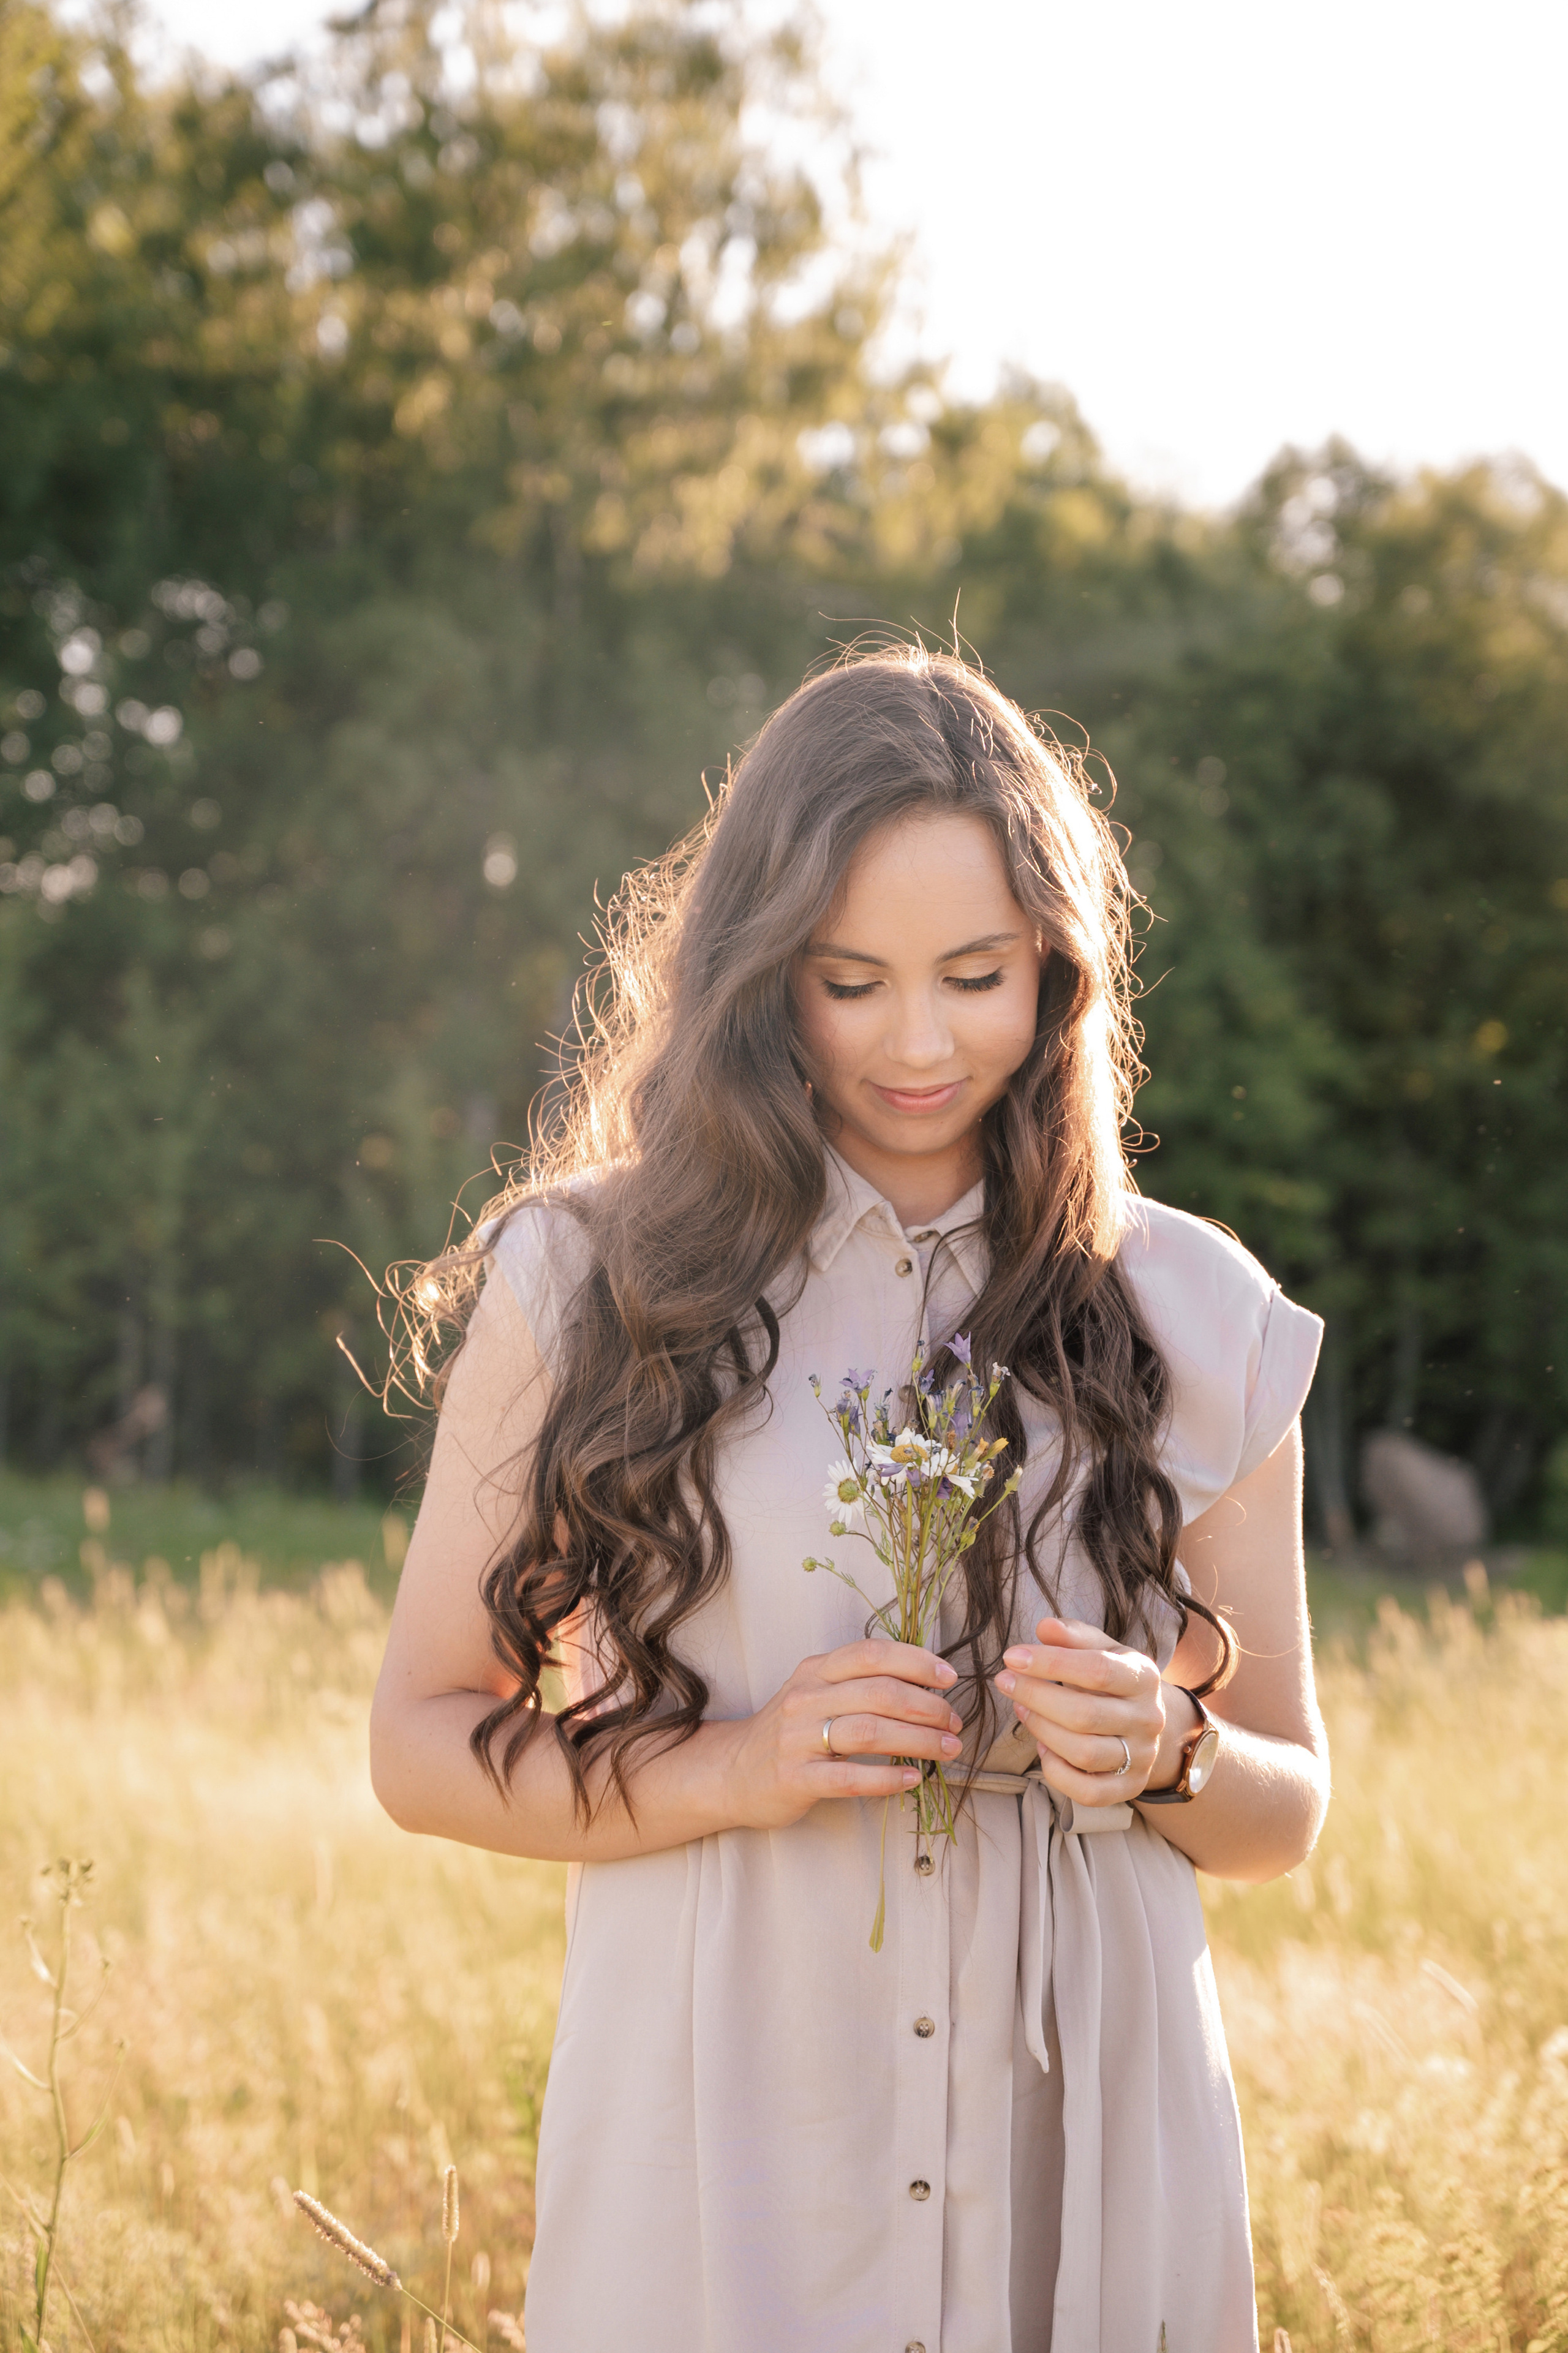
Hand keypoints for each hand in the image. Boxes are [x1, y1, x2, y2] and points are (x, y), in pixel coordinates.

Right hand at [720, 1639, 962, 1830]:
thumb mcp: (815, 1692)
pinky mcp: (796, 1778)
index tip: (948, 1677)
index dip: (915, 1661)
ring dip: (918, 1740)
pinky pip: (849, 1777)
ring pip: (869, 1731)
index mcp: (816, 1670)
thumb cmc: (789, 1732)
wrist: (731, 1772)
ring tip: (947, 1750)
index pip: (871, 1654)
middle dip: (927, 1706)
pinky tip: (913, 1780)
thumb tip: (924, 1684)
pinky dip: (886, 1778)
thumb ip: (857, 1683)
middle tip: (954, 1723)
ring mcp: (798, 1738)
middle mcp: (806, 1698)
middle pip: (878, 1692)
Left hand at [995, 1616, 1188, 1807]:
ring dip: (1042, 1730)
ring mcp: (1141, 1757)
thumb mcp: (1101, 1649)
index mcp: (1143, 1677)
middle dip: (1035, 1697)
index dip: (1050, 1663)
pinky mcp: (1128, 1787)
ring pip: (1083, 1753)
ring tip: (1021, 1709)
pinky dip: (1057, 1772)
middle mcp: (1148, 1719)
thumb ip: (1073, 1637)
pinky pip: (1088, 1792)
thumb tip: (1044, 1627)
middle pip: (1085, 1715)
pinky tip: (1042, 1747)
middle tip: (1005, 1681)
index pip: (1097, 1670)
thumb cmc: (1112, 1680)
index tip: (1012, 1656)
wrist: (1146, 1720)